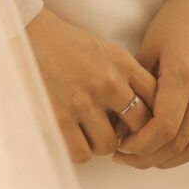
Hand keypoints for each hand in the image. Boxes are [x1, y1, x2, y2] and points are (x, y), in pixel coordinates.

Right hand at [26, 7, 157, 164]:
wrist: (32, 35)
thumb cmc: (71, 44)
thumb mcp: (107, 50)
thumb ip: (128, 76)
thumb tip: (147, 111)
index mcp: (122, 62)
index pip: (155, 97)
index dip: (153, 114)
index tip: (142, 120)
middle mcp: (107, 82)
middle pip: (140, 125)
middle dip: (133, 134)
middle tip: (120, 134)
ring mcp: (84, 101)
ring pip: (110, 144)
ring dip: (103, 144)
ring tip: (93, 133)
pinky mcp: (60, 117)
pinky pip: (83, 153)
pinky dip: (81, 150)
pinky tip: (76, 137)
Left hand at [113, 0, 188, 170]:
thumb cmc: (173, 23)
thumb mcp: (148, 48)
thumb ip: (135, 88)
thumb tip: (117, 125)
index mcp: (185, 75)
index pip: (165, 127)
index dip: (140, 144)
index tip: (120, 145)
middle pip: (178, 143)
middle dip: (147, 157)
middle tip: (123, 156)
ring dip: (165, 159)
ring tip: (140, 156)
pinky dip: (184, 152)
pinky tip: (163, 148)